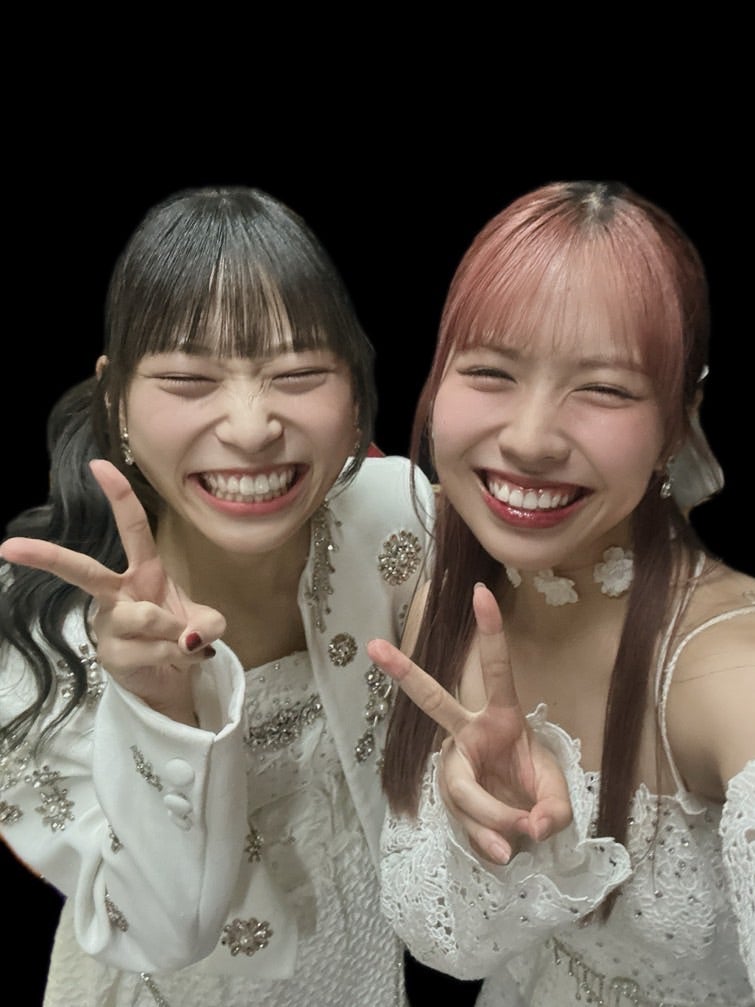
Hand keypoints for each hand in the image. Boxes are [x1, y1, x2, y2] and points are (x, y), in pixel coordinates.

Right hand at [0, 459, 225, 723]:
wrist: (173, 679)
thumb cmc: (181, 635)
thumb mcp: (206, 622)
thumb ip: (209, 623)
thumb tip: (192, 637)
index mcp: (143, 570)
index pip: (132, 527)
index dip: (119, 495)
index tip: (98, 464)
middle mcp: (118, 593)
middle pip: (84, 571)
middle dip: (47, 557)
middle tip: (7, 547)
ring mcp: (109, 624)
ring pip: (145, 617)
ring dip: (175, 631)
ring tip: (185, 644)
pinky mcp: (109, 655)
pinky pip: (152, 650)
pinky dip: (177, 656)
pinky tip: (174, 660)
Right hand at [367, 583, 571, 863]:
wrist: (527, 826)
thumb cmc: (539, 792)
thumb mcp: (559, 794)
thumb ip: (553, 808)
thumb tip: (530, 826)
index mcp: (501, 717)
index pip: (497, 670)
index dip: (490, 633)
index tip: (481, 592)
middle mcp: (468, 735)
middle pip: (434, 703)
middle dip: (405, 673)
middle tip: (374, 646)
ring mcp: (455, 767)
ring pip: (460, 788)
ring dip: (492, 815)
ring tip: (519, 836)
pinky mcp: (451, 802)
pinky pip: (465, 823)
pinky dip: (488, 840)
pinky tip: (502, 854)